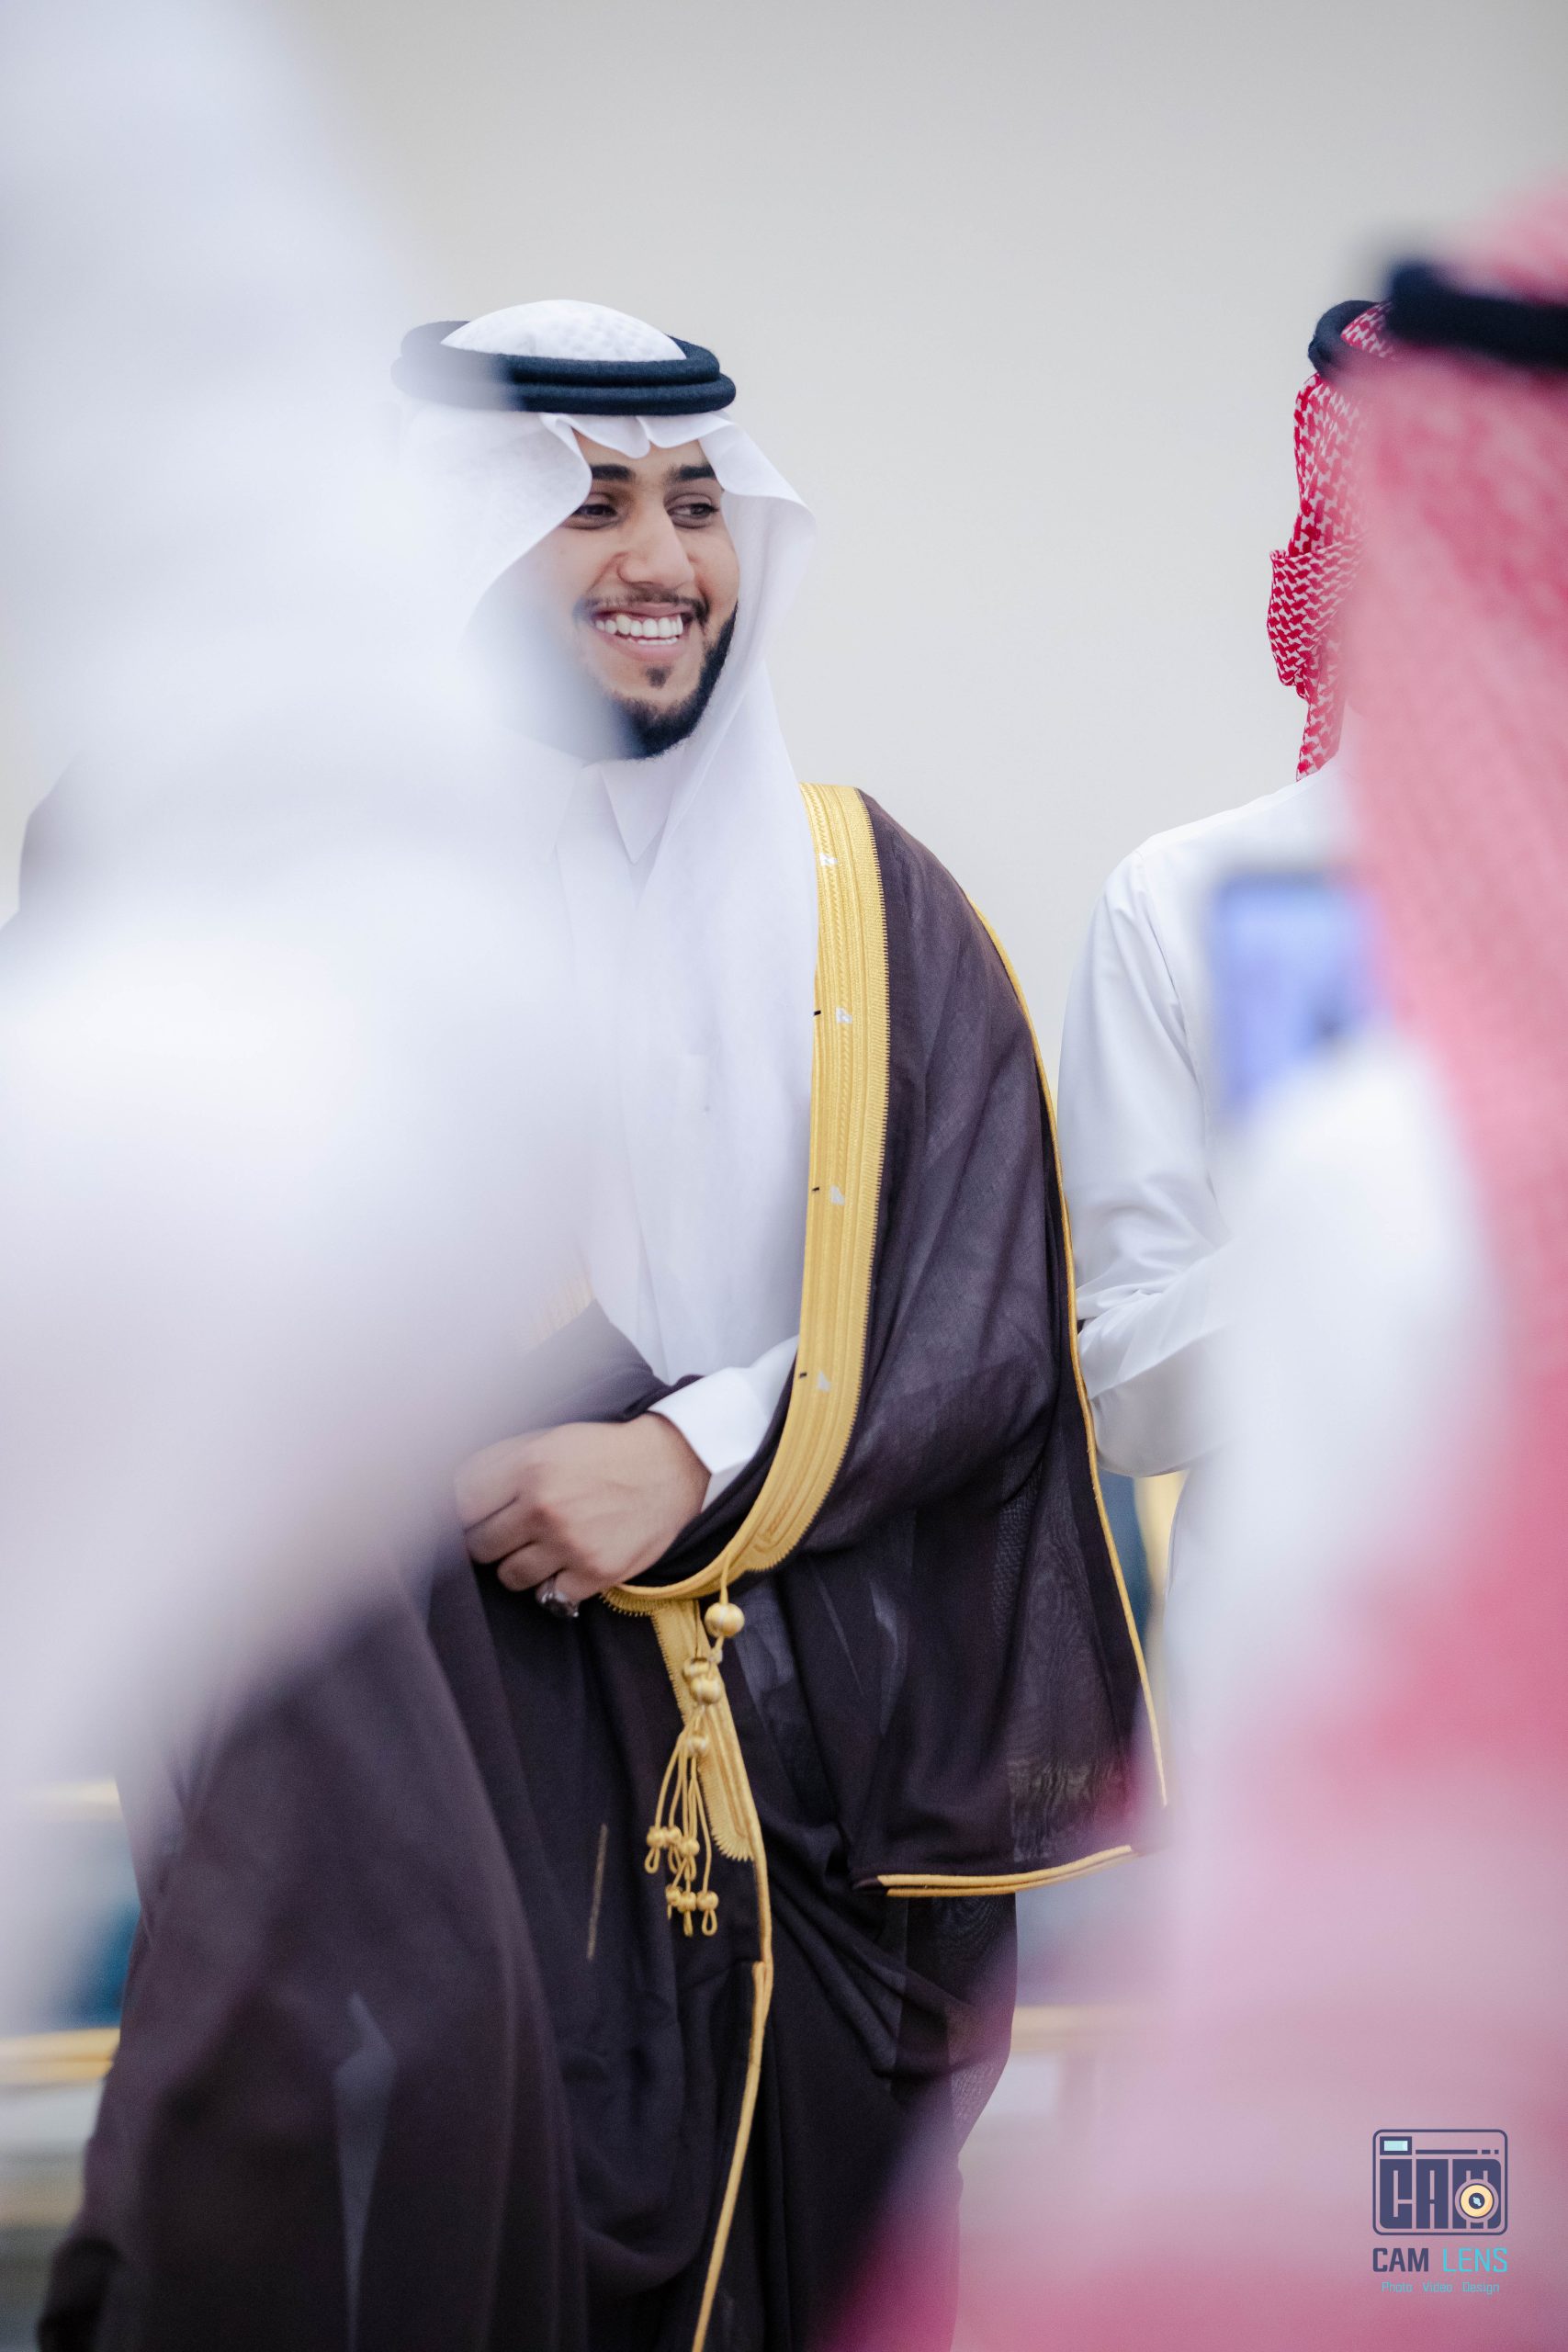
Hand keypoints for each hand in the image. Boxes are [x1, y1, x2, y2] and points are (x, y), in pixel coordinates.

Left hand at [455, 1415, 709, 1605]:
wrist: (669, 1467)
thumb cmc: (603, 1452)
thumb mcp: (549, 1440)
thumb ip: (500, 1464)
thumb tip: (451, 1492)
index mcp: (528, 1467)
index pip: (461, 1505)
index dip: (464, 1513)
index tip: (474, 1515)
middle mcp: (544, 1507)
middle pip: (480, 1546)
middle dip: (490, 1540)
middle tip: (510, 1531)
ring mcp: (570, 1544)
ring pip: (509, 1576)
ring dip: (520, 1564)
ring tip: (542, 1546)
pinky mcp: (595, 1572)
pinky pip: (549, 1595)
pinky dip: (556, 1582)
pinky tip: (570, 1560)